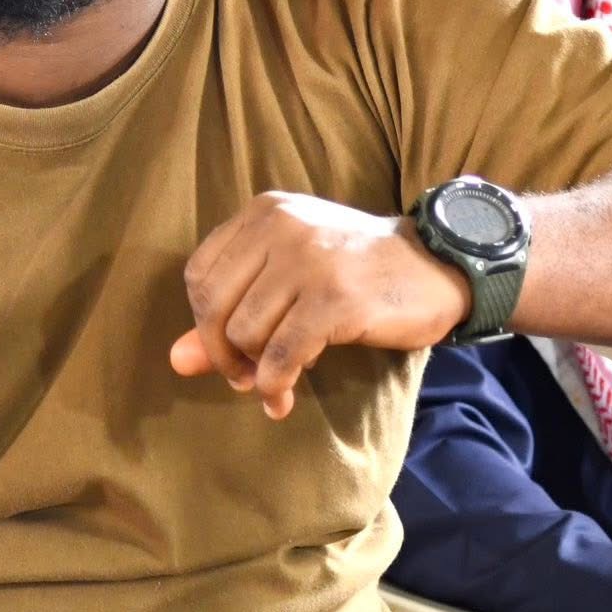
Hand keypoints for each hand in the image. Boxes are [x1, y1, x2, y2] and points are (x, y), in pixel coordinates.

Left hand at [169, 192, 469, 419]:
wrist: (435, 269)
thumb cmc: (356, 273)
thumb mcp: (290, 277)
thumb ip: (230, 313)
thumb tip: (176, 361)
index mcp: (264, 212)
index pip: (200, 274)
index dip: (205, 323)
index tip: (227, 352)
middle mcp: (281, 227)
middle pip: (214, 306)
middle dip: (223, 353)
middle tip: (244, 378)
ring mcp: (309, 261)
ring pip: (247, 333)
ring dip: (255, 372)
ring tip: (276, 382)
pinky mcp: (335, 299)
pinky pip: (283, 355)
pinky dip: (275, 386)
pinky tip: (283, 399)